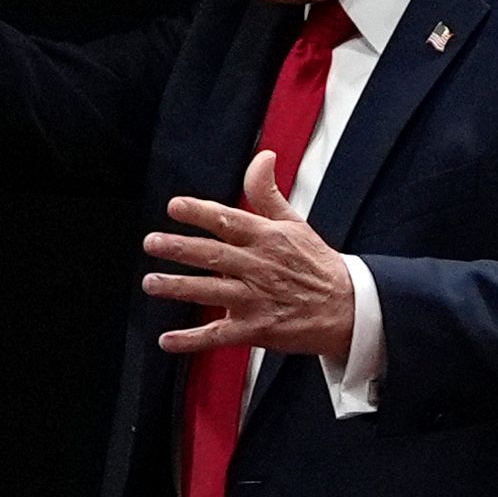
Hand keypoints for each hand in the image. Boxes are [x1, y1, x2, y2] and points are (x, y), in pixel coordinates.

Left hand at [146, 152, 356, 359]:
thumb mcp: (296, 223)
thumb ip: (269, 193)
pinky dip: (192, 340)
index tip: (174, 206)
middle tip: (152, 242)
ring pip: (210, 292)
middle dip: (179, 248)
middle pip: (213, 255)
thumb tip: (263, 156)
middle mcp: (259, 267)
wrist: (347, 309)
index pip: (229, 220)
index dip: (200, 212)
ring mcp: (256, 299)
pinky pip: (218, 335)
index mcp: (267, 238)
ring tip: (150, 283)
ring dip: (178, 287)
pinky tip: (166, 340)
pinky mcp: (256, 329)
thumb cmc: (317, 265)